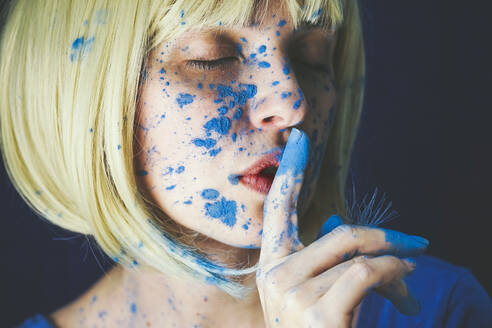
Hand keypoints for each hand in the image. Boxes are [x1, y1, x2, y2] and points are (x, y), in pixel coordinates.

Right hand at [256, 128, 426, 326]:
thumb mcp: (316, 295)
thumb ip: (325, 259)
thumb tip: (338, 222)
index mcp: (271, 266)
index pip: (277, 209)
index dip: (289, 172)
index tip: (298, 138)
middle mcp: (274, 276)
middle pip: (341, 233)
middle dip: (385, 237)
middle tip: (417, 242)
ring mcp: (291, 295)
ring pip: (359, 256)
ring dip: (396, 266)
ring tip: (410, 281)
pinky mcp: (317, 314)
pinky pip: (366, 273)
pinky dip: (394, 274)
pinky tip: (405, 286)